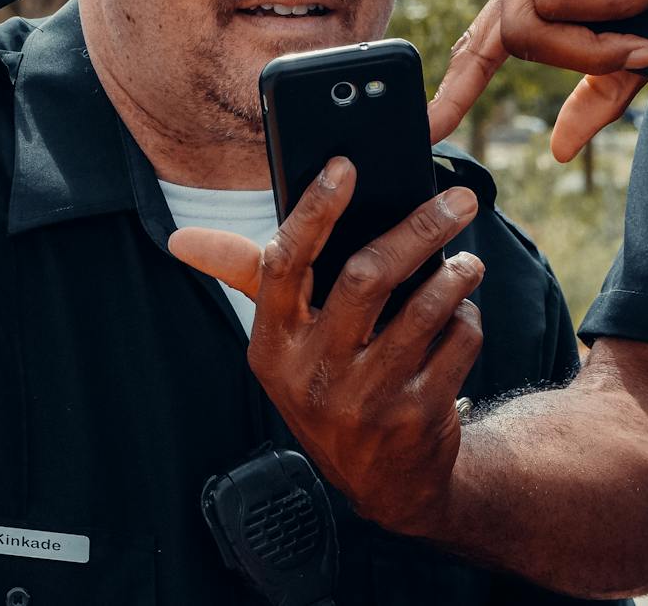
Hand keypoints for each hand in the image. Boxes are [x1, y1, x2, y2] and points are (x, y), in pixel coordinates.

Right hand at [169, 158, 484, 536]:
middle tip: (459, 200)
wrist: (385, 482)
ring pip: (423, 309)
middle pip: (366, 277)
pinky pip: (456, 344)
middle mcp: (313, 372)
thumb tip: (179, 240)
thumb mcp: (282, 341)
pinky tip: (461, 318)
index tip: (344, 166)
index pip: (284, 264)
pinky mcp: (415, 416)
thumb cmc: (327, 383)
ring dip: (455, 275)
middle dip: (419, 228)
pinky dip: (466, 320)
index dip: (314, 211)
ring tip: (467, 261)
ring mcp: (366, 398)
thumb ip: (246, 277)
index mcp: (273, 344)